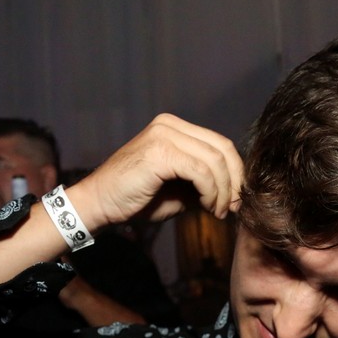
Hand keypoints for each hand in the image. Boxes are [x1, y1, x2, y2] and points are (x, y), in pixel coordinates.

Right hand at [73, 114, 243, 226]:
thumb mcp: (179, 190)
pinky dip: (210, 192)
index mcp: (175, 128)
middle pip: (222, 148)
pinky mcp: (159, 151)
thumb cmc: (137, 199)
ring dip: (223, 191)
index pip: (219, 143)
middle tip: (234, 207)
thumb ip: (204, 183)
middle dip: (234, 181)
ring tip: (218, 212)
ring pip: (214, 160)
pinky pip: (200, 171)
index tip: (237, 200)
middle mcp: (169, 125)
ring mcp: (163, 135)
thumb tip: (234, 192)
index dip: (235, 172)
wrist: (100, 204)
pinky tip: (207, 207)